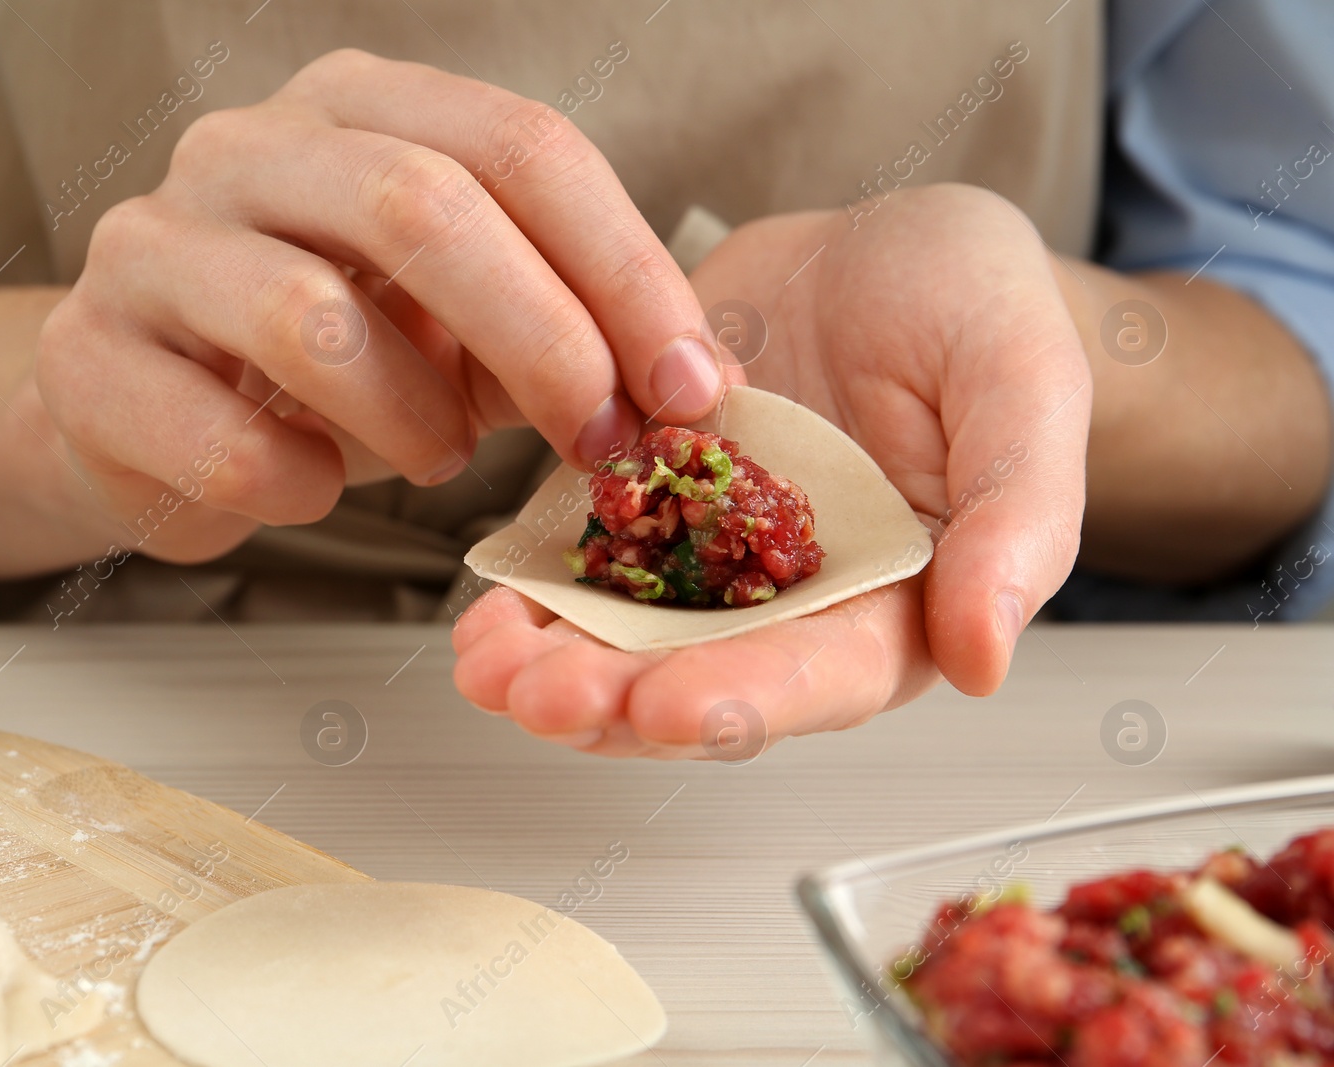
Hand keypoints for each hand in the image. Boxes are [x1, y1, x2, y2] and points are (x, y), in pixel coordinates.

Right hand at [36, 49, 719, 561]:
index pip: (520, 148)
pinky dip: (302, 486)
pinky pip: (226, 439)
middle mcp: (247, 148)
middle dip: (541, 339)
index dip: (625, 271)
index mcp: (360, 106)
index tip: (692, 388)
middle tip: (601, 442)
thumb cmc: (333, 362)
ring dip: (412, 421)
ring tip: (436, 458)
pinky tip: (313, 484)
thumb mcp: (456, 318)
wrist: (148, 411)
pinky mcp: (89, 357)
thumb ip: (557, 322)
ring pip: (312, 321)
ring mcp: (152, 244)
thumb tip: (686, 387)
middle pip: (420, 205)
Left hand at [452, 184, 1090, 756]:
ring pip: (626, 634)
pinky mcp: (642, 500)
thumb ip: (1019, 519)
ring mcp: (706, 555)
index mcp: (894, 600)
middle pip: (702, 673)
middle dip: (616, 696)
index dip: (745, 698)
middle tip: (538, 698)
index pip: (823, 673)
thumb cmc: (981, 311)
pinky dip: (529, 593)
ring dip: (554, 664)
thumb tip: (985, 659)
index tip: (666, 709)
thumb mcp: (1026, 386)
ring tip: (485, 670)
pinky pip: (580, 557)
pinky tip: (480, 615)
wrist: (884, 250)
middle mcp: (790, 600)